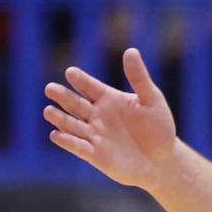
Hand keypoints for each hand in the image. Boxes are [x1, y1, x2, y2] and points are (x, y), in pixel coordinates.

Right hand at [44, 48, 177, 189]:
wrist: (163, 160)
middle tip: (50, 89)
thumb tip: (131, 51)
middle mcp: (96, 115)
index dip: (80, 80)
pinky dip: (68, 142)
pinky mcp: (95, 154)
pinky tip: (56, 135)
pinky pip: (79, 147)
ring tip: (48, 111)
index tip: (71, 73)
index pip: (89, 86)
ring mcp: (94, 135)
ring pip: (72, 125)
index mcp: (107, 98)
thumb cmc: (158, 128)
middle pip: (75, 103)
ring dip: (60, 118)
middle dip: (62, 96)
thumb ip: (139, 78)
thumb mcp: (152, 100)